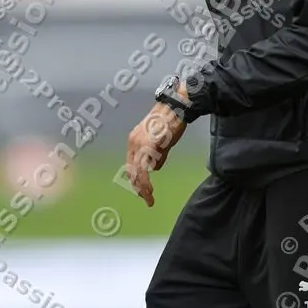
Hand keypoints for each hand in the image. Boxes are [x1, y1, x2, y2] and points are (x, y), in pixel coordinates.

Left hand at [125, 86, 188, 207]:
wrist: (176, 108)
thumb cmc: (172, 122)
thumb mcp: (162, 141)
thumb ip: (157, 155)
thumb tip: (155, 168)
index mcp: (135, 140)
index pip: (132, 164)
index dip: (136, 179)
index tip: (142, 191)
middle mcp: (133, 143)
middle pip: (131, 170)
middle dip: (138, 187)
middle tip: (146, 199)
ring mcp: (139, 144)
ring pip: (136, 173)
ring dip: (142, 188)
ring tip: (149, 199)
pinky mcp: (148, 147)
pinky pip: (143, 170)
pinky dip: (146, 183)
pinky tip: (150, 191)